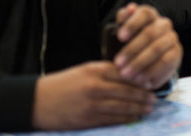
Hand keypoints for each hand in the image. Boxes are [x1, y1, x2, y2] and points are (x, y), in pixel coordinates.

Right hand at [32, 61, 155, 129]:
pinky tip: (134, 117)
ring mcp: (92, 104)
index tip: (151, 82)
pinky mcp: (88, 119)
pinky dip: (125, 118)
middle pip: (127, 90)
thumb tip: (129, 76)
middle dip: (143, 95)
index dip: (140, 79)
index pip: (125, 73)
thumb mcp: (84, 70)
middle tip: (154, 98)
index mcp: (95, 70)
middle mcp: (95, 86)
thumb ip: (105, 72)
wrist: (36, 101)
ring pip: (122, 106)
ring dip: (138, 108)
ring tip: (149, 108)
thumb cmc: (62, 84)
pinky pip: (112, 119)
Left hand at [113, 3, 181, 88]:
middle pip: (150, 33)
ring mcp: (172, 38)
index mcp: (150, 15)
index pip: (145, 13)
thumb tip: (129, 8)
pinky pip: (165, 62)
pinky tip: (140, 79)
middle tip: (118, 63)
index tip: (119, 37)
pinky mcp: (177, 53)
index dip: (132, 24)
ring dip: (140, 63)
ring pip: (157, 48)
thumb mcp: (124, 31)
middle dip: (132, 50)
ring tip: (126, 75)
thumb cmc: (132, 42)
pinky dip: (151, 72)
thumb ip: (124, 20)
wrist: (148, 59)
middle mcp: (163, 24)